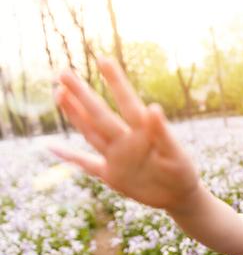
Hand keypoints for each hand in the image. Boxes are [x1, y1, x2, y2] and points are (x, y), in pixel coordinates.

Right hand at [48, 56, 200, 211]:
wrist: (179, 195)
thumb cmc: (182, 172)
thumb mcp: (175, 154)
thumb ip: (162, 133)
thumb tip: (153, 107)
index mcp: (143, 131)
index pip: (126, 101)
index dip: (115, 81)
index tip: (103, 59)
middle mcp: (125, 140)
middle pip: (99, 114)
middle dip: (82, 94)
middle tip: (63, 73)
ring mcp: (116, 156)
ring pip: (90, 131)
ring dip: (74, 114)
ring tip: (58, 93)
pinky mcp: (111, 175)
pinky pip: (85, 164)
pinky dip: (68, 157)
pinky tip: (50, 147)